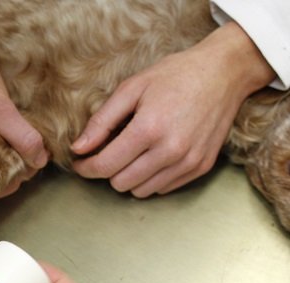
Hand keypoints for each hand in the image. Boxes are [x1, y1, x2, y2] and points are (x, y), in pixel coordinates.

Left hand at [72, 22, 274, 197]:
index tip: (79, 162)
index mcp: (148, 129)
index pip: (105, 166)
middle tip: (107, 152)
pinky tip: (152, 156)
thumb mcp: (131, 88)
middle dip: (108, 170)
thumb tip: (78, 148)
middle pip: (120, 183)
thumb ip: (101, 121)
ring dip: (129, 176)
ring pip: (141, 191)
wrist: (223, 73)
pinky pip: (163, 188)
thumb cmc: (174, 76)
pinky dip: (151, 178)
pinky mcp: (201, 167)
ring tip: (132, 152)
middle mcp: (170, 151)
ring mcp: (189, 162)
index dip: (85, 168)